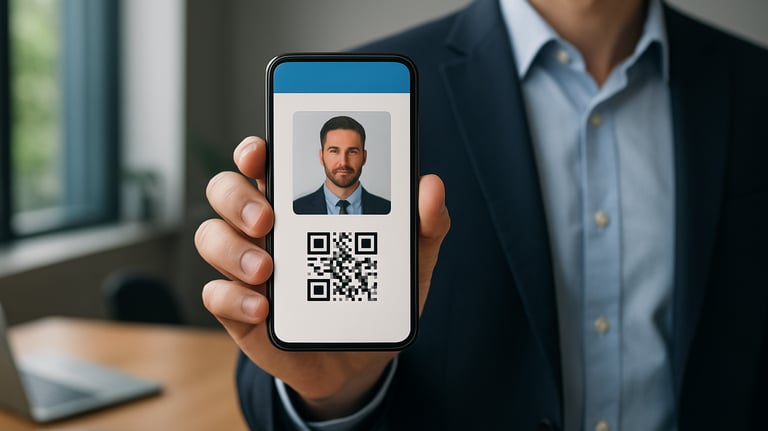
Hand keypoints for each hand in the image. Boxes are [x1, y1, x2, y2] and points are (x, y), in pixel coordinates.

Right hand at [194, 136, 449, 419]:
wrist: (361, 358)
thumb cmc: (376, 295)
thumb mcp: (410, 260)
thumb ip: (425, 223)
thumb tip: (431, 185)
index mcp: (300, 205)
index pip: (263, 162)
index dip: (253, 150)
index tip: (260, 152)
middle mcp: (265, 228)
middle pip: (225, 191)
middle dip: (236, 197)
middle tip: (267, 218)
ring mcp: (246, 267)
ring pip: (211, 237)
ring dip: (233, 248)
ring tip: (267, 269)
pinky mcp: (239, 309)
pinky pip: (215, 294)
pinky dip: (234, 298)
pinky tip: (263, 308)